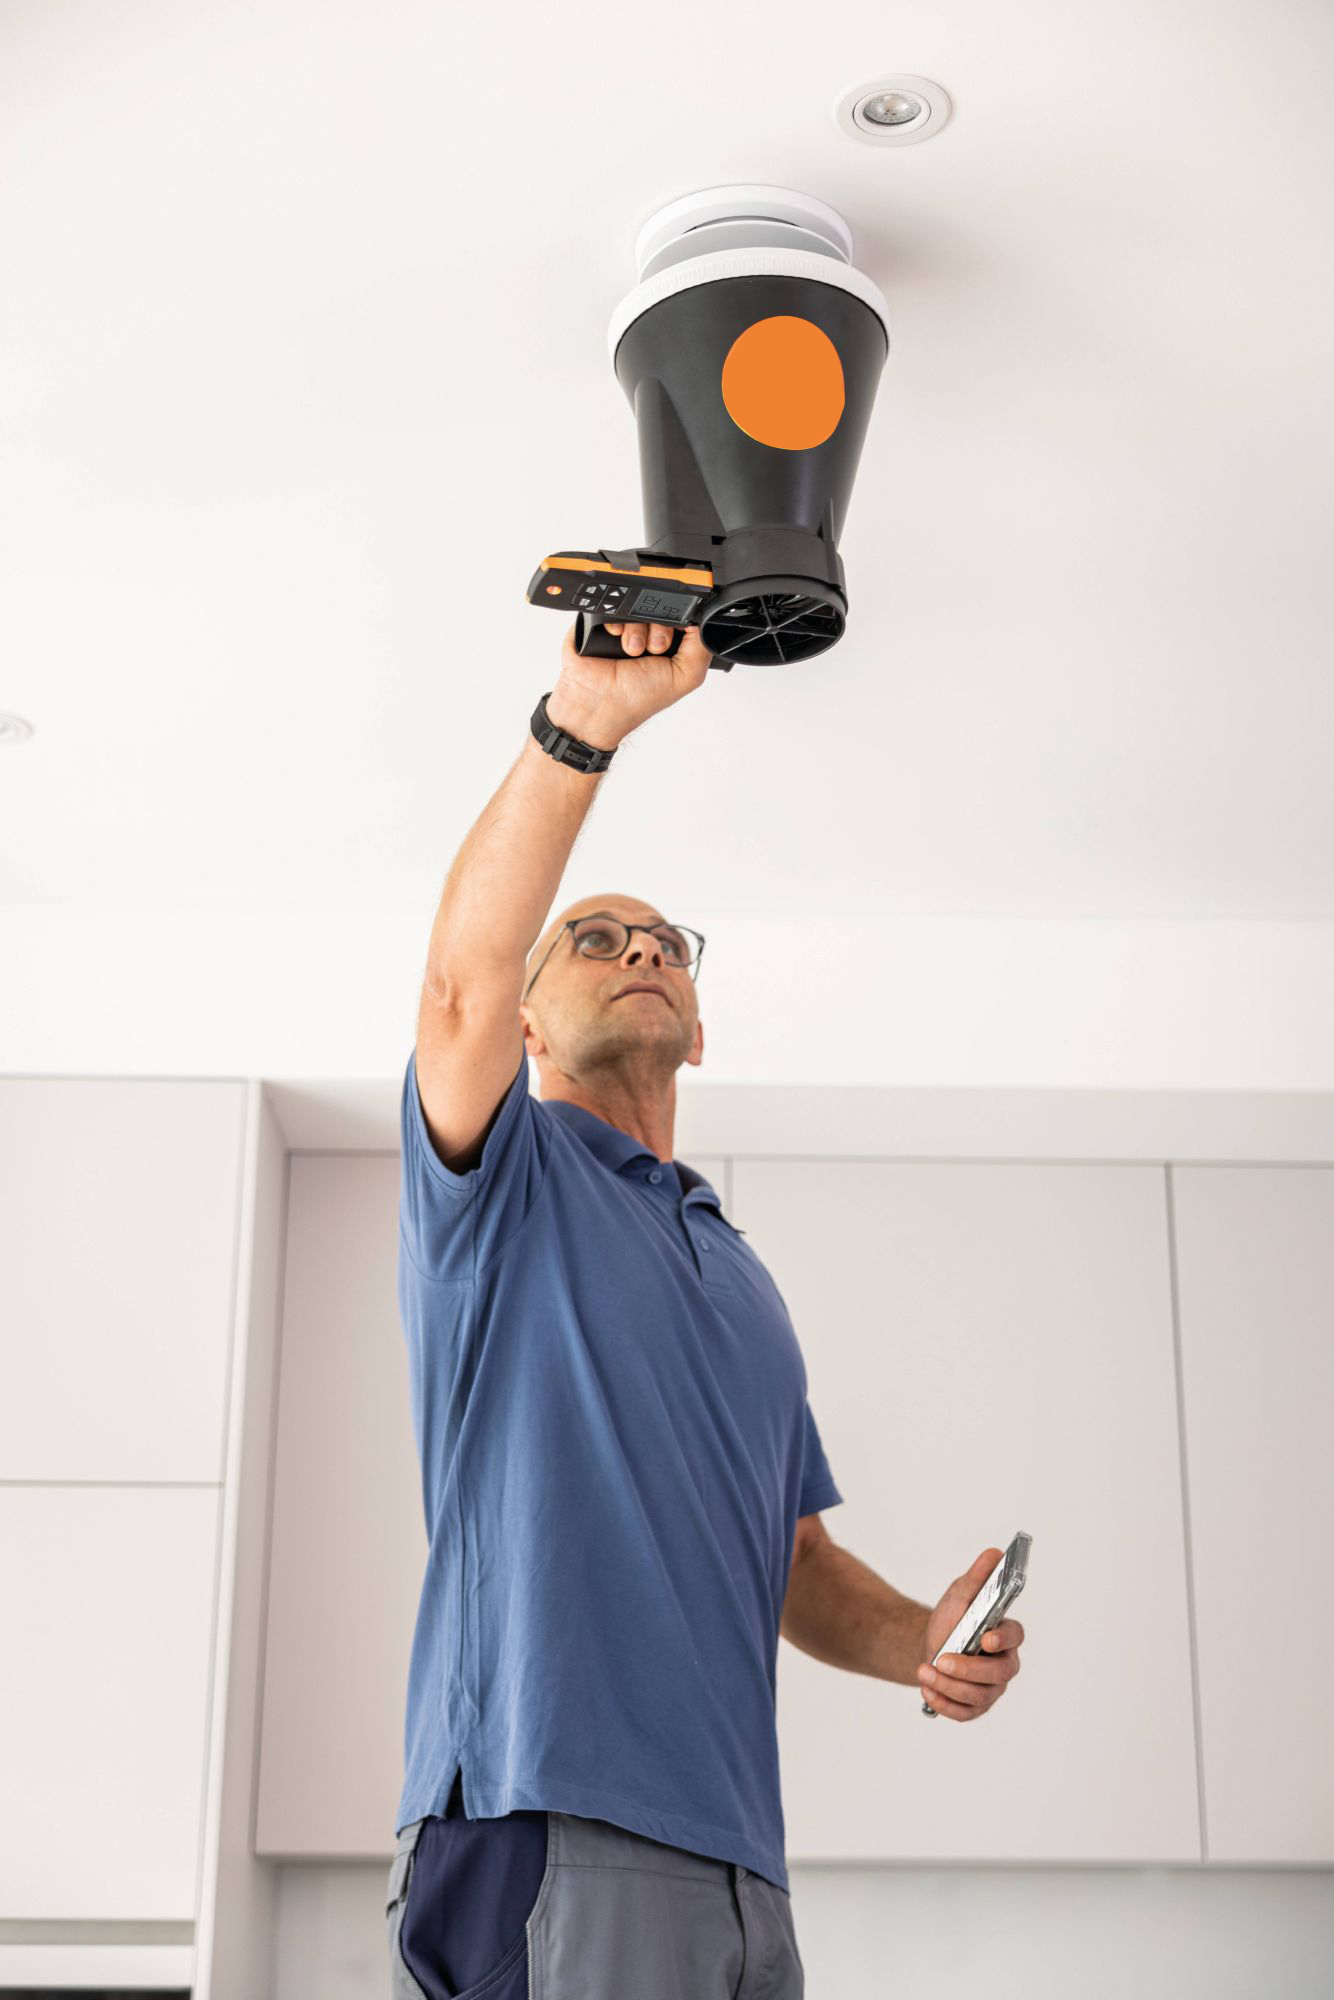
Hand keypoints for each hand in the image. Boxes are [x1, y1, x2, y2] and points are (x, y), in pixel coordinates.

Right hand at [547, 619, 712, 749]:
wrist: (597, 704)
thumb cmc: (637, 698)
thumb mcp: (686, 676)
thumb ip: (702, 648)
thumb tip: (703, 621)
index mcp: (670, 645)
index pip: (683, 616)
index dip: (683, 622)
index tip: (676, 638)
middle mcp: (648, 634)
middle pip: (662, 607)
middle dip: (660, 627)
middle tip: (653, 649)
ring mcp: (624, 627)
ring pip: (637, 604)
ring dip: (637, 627)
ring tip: (632, 650)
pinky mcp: (601, 622)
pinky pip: (612, 604)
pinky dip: (616, 619)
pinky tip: (616, 637)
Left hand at [916, 1548, 1024, 1720]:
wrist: (933, 1645)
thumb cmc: (953, 1619)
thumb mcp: (960, 1594)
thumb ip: (978, 1577)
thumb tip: (994, 1553)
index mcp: (1005, 1634)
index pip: (1015, 1636)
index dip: (1003, 1639)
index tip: (985, 1638)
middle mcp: (1004, 1664)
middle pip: (998, 1673)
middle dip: (968, 1669)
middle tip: (941, 1659)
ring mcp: (992, 1688)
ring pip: (980, 1696)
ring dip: (950, 1686)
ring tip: (925, 1671)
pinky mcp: (976, 1707)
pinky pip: (966, 1713)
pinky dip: (945, 1704)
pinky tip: (928, 1690)